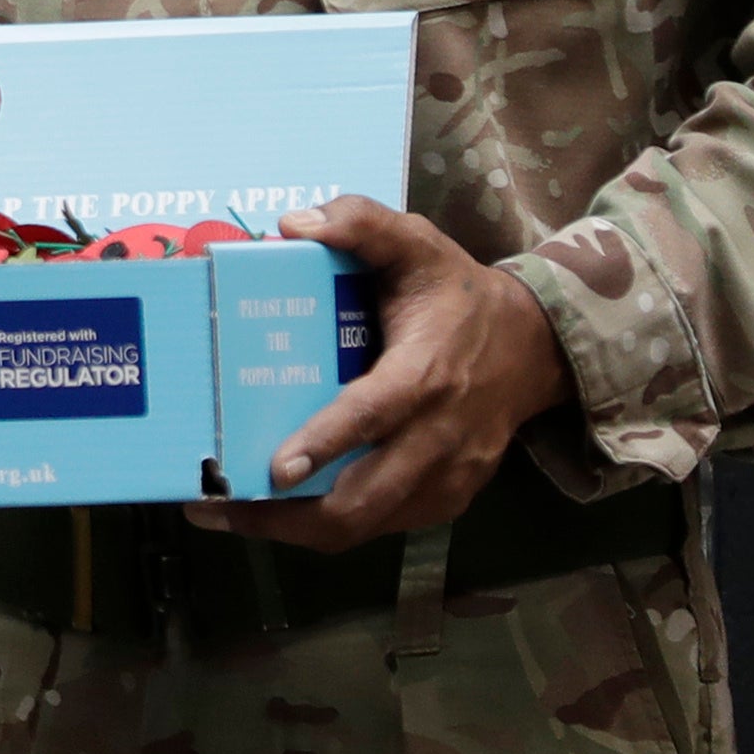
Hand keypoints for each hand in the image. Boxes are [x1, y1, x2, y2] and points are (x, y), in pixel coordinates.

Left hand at [176, 195, 572, 552]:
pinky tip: (285, 512)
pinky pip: (386, 524)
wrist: (536, 346)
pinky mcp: (449, 498)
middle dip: (287, 517)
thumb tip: (292, 224)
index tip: (273, 470)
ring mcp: (448, 476)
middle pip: (365, 500)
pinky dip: (334, 526)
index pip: (372, 416)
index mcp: (426, 374)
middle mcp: (439, 436)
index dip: (323, 445)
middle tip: (217, 507)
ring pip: (370, 524)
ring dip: (299, 530)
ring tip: (234, 515)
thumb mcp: (416, 243)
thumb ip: (360, 223)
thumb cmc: (458, 293)